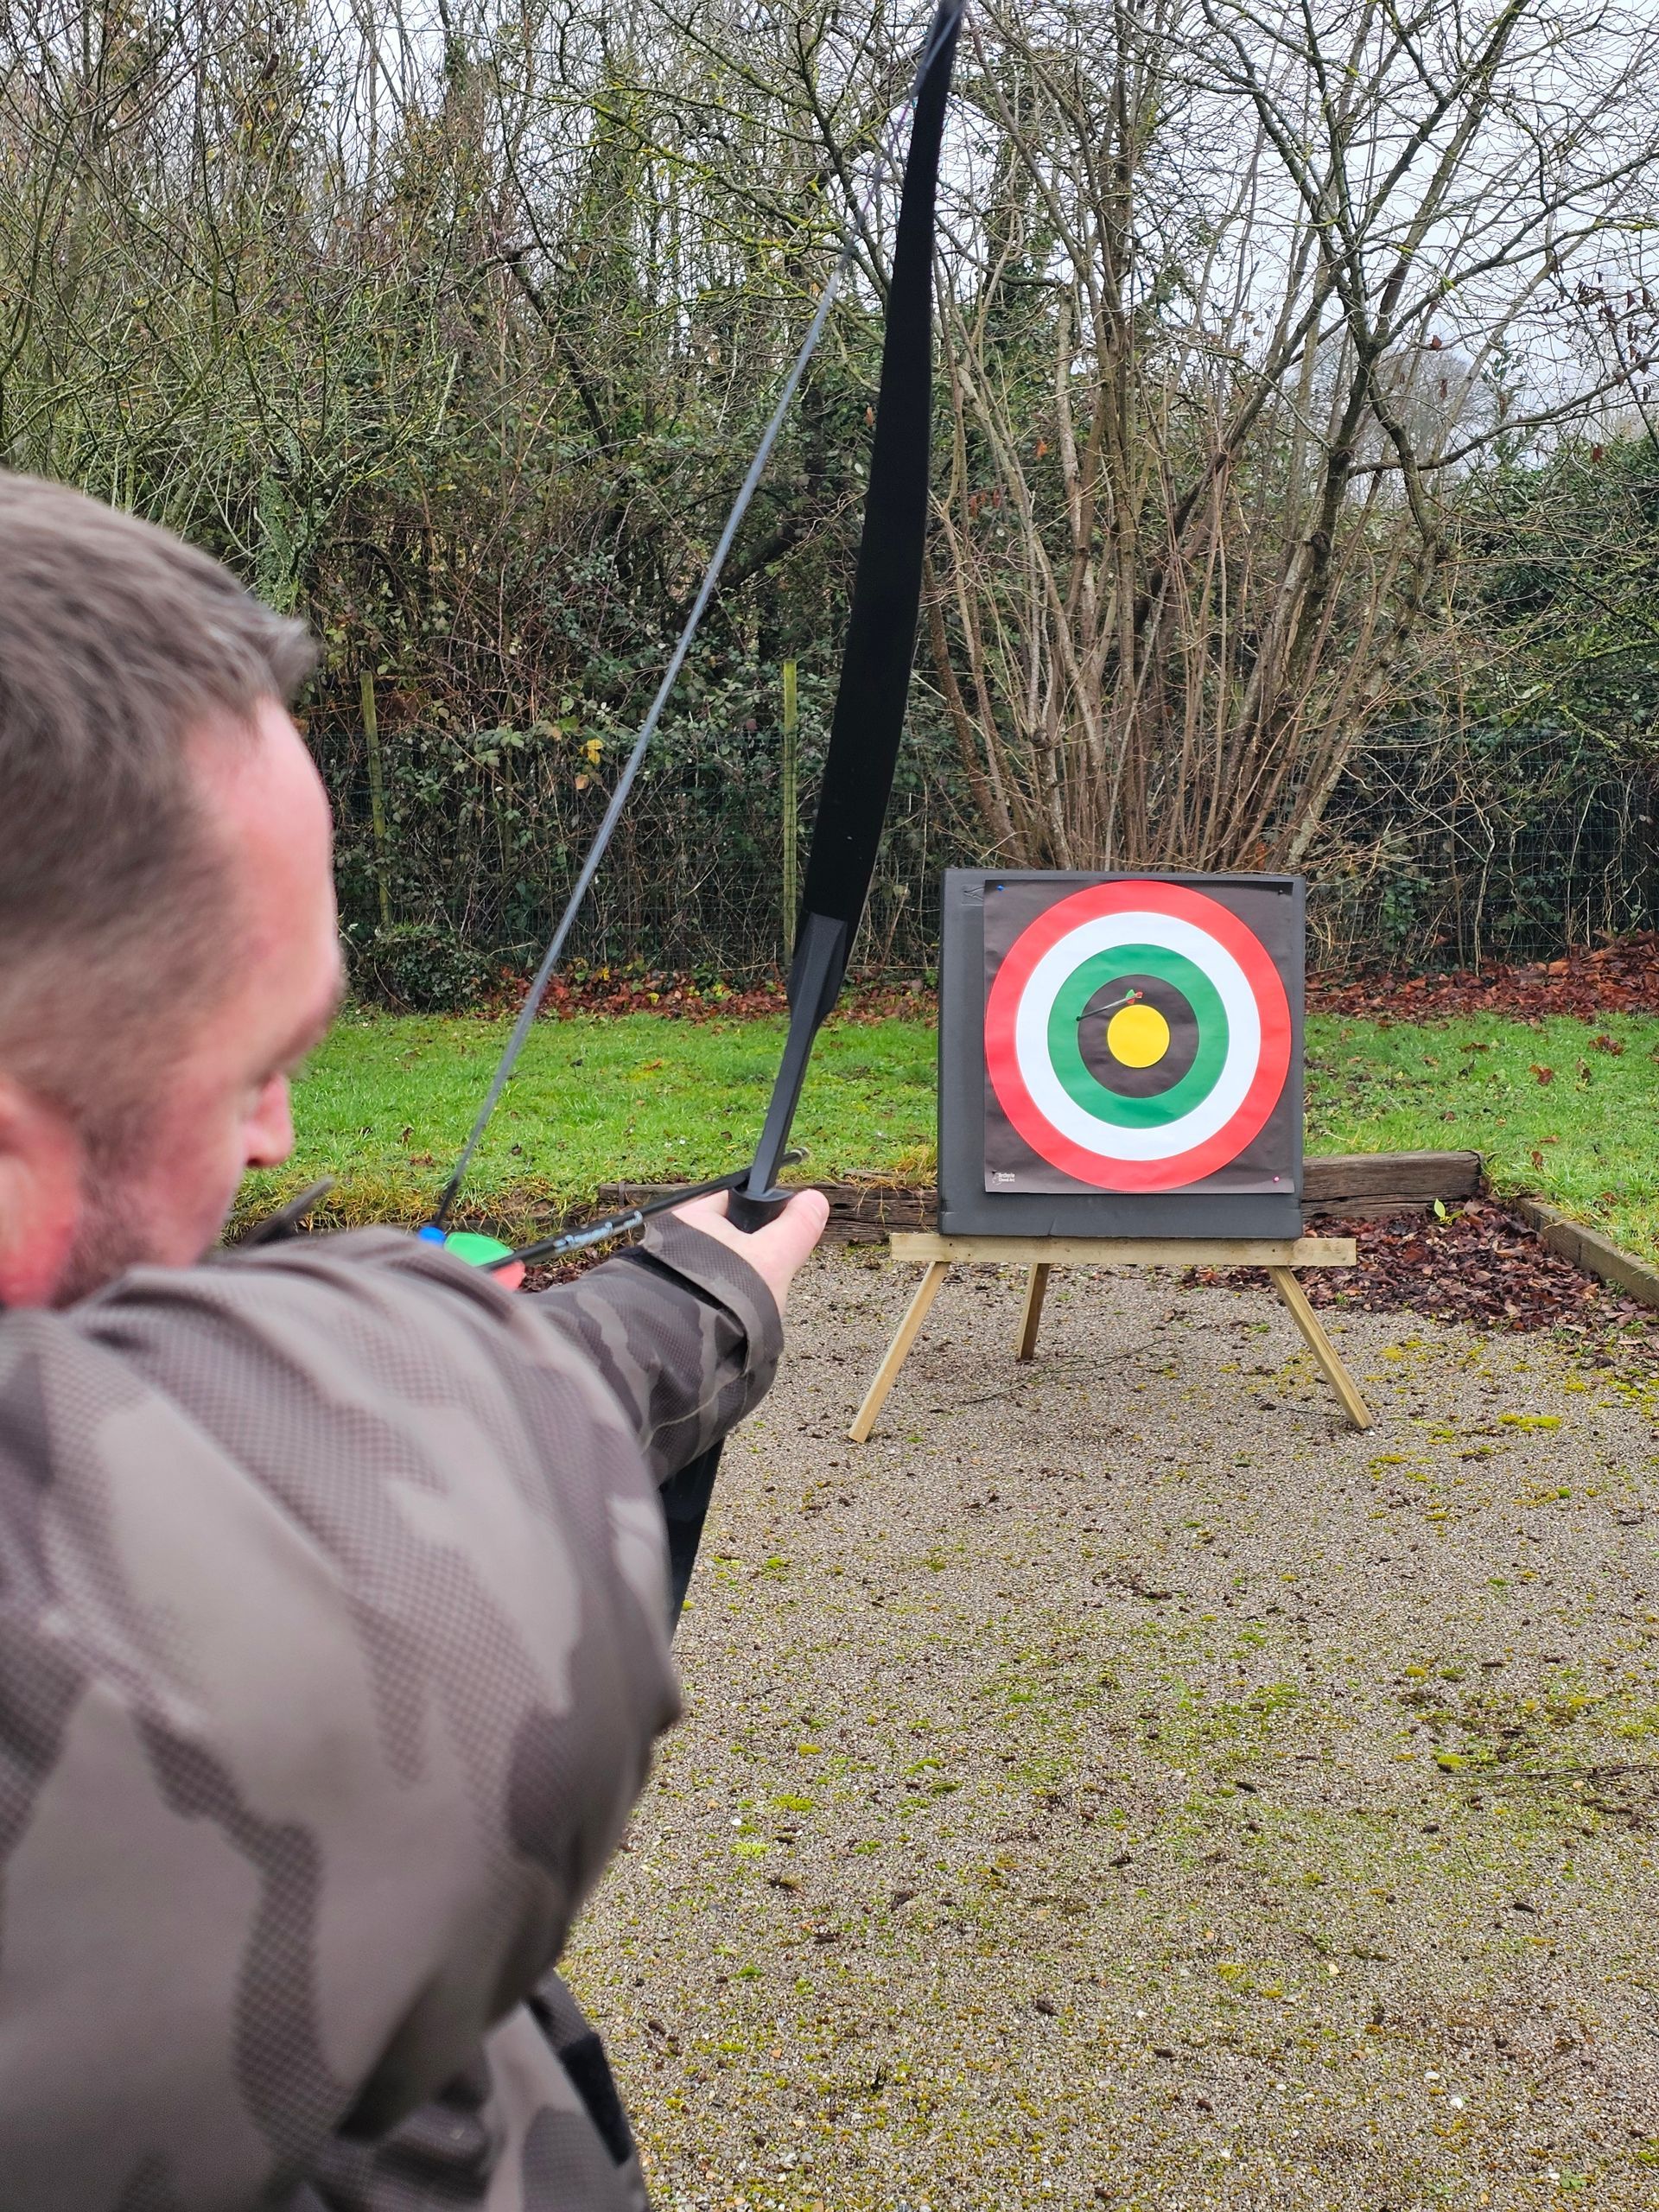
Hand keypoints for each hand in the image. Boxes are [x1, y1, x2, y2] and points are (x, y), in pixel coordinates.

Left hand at [670, 1186, 828, 1315]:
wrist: (689, 1346)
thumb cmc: (725, 1295)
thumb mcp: (774, 1257)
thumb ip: (797, 1226)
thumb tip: (815, 1200)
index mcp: (690, 1215)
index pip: (732, 1198)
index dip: (760, 1212)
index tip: (778, 1234)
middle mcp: (670, 1238)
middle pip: (726, 1234)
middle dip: (749, 1253)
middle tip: (764, 1275)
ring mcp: (668, 1270)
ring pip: (718, 1265)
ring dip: (736, 1279)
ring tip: (751, 1300)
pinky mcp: (670, 1299)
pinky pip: (706, 1289)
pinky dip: (722, 1298)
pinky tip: (735, 1314)